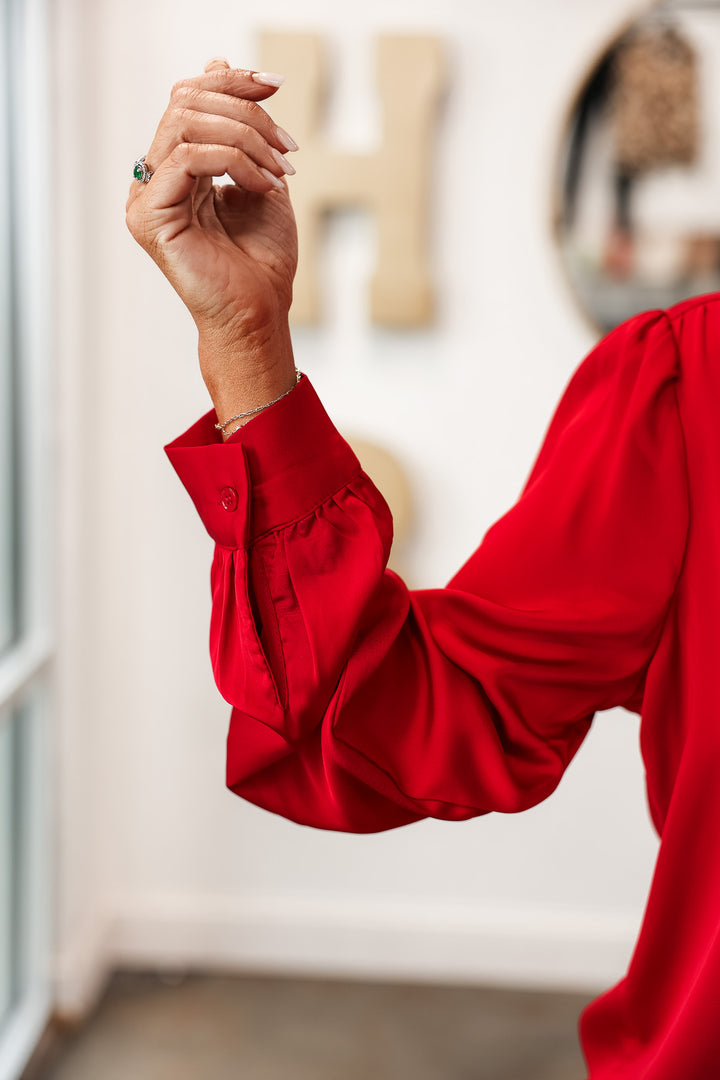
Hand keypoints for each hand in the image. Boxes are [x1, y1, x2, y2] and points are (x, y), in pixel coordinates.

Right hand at [125, 58, 298, 347]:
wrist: (259, 313)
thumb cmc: (262, 260)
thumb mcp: (262, 177)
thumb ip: (243, 129)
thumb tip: (219, 64)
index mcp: (177, 168)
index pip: (189, 99)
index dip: (231, 83)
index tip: (274, 86)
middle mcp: (156, 179)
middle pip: (185, 103)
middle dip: (244, 111)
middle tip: (286, 145)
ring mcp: (148, 198)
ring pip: (185, 124)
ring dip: (245, 138)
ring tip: (279, 171)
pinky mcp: (150, 217)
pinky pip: (186, 158)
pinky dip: (233, 162)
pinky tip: (262, 186)